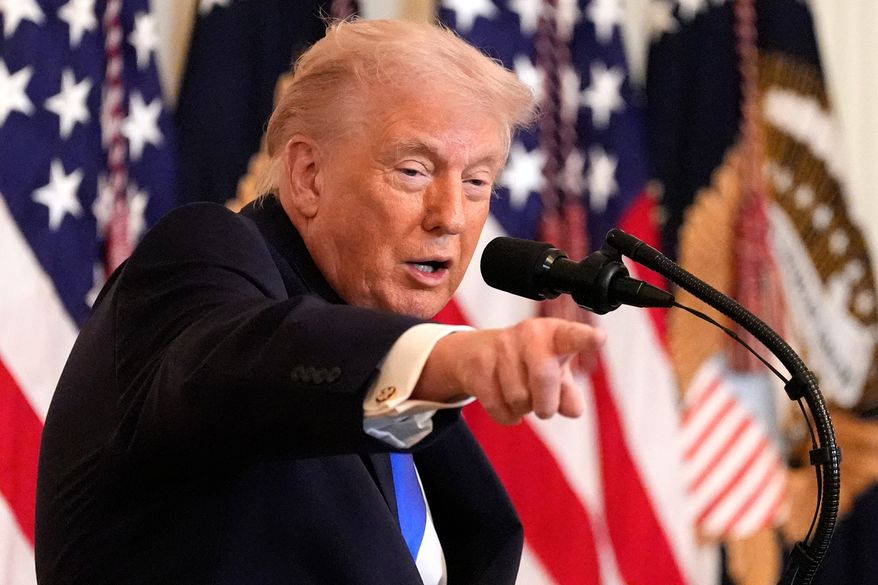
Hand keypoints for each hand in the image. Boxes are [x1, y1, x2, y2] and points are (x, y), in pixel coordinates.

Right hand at [415, 318, 605, 423]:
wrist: (477, 353)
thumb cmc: (529, 363)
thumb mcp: (555, 374)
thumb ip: (569, 394)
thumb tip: (573, 410)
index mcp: (555, 334)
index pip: (573, 336)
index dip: (585, 339)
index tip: (598, 339)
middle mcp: (529, 334)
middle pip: (544, 377)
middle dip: (545, 404)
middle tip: (544, 408)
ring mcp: (501, 347)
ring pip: (518, 398)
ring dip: (523, 409)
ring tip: (520, 395)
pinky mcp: (479, 364)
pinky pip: (498, 406)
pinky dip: (506, 415)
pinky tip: (505, 402)